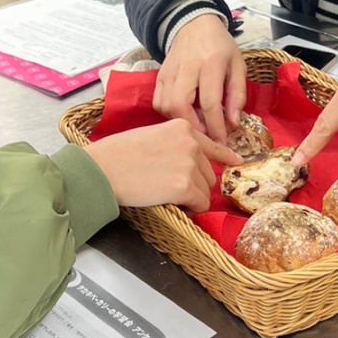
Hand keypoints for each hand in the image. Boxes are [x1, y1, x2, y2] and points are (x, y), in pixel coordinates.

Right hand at [84, 119, 241, 211]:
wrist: (102, 169)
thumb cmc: (117, 154)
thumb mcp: (152, 136)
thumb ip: (174, 143)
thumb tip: (189, 161)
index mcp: (182, 127)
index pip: (212, 144)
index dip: (225, 155)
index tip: (236, 161)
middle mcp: (191, 143)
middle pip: (208, 172)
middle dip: (193, 183)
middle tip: (168, 186)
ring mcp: (189, 164)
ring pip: (205, 190)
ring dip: (190, 196)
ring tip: (164, 193)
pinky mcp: (185, 186)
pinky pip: (199, 204)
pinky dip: (189, 209)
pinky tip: (170, 203)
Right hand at [153, 14, 246, 143]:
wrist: (194, 25)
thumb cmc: (220, 47)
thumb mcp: (238, 66)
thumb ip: (237, 94)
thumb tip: (233, 123)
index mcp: (211, 63)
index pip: (209, 101)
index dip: (215, 127)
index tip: (222, 144)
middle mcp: (187, 67)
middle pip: (181, 105)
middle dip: (193, 127)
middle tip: (206, 138)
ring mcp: (169, 71)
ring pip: (166, 105)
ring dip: (181, 121)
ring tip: (197, 125)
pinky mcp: (159, 76)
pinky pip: (158, 101)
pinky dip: (169, 114)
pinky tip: (183, 114)